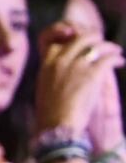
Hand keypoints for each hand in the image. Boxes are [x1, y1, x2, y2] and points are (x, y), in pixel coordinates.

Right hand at [33, 22, 124, 138]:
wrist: (57, 126)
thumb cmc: (50, 112)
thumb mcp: (44, 86)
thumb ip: (53, 72)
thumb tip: (63, 69)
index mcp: (46, 62)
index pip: (57, 37)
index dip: (71, 36)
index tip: (80, 40)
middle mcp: (61, 59)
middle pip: (81, 37)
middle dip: (96, 38)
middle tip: (105, 44)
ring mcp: (76, 66)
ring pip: (97, 45)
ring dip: (110, 46)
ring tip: (117, 51)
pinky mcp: (92, 75)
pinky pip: (109, 58)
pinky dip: (117, 58)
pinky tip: (120, 61)